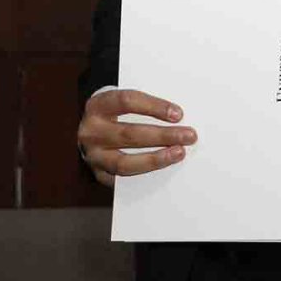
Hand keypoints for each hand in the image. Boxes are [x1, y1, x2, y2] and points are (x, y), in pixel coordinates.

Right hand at [76, 88, 196, 187]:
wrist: (93, 129)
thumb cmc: (118, 111)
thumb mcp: (125, 101)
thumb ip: (146, 106)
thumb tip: (178, 115)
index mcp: (98, 105)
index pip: (126, 102)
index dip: (154, 107)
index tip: (178, 114)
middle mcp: (91, 131)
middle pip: (129, 134)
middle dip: (163, 136)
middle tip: (188, 136)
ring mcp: (93, 155)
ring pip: (124, 162)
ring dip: (155, 159)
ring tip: (178, 153)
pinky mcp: (99, 174)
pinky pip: (122, 179)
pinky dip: (144, 174)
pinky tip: (163, 170)